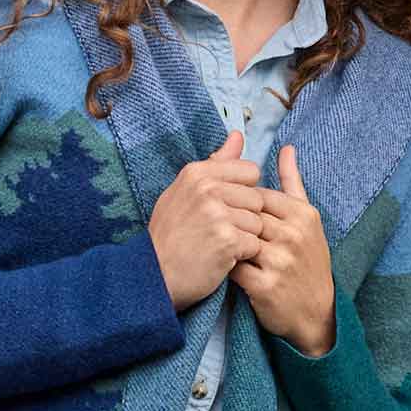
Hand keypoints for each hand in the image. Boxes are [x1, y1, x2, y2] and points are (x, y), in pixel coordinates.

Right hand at [146, 128, 263, 308]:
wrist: (153, 275)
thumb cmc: (171, 234)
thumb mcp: (185, 191)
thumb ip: (216, 164)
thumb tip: (239, 135)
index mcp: (198, 172)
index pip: (250, 171)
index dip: (243, 193)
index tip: (225, 208)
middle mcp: (207, 188)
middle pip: (257, 198)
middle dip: (246, 218)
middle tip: (220, 232)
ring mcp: (217, 214)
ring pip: (257, 223)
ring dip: (245, 238)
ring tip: (219, 245)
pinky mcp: (227, 240)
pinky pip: (254, 244)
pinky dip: (242, 256)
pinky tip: (222, 258)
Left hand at [230, 143, 336, 354]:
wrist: (315, 313)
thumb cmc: (307, 262)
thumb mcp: (307, 221)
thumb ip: (293, 183)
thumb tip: (286, 148)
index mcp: (302, 214)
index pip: (257, 195)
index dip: (239, 204)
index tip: (231, 213)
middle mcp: (294, 235)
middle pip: (246, 216)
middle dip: (228, 222)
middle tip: (212, 227)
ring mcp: (281, 261)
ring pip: (237, 239)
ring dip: (223, 243)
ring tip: (214, 245)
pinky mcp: (266, 286)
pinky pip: (233, 268)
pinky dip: (223, 265)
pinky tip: (219, 265)